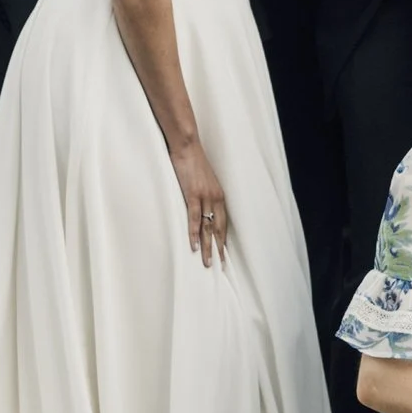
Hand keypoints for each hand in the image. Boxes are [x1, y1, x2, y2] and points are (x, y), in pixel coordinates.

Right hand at [172, 137, 230, 268]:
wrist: (187, 146)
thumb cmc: (193, 163)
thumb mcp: (203, 181)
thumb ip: (204, 195)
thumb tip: (201, 209)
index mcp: (219, 195)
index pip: (223, 222)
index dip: (223, 239)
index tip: (223, 254)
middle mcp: (216, 198)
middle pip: (219, 228)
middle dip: (219, 248)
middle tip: (219, 266)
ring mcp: (205, 197)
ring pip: (208, 227)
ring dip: (208, 247)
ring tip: (207, 263)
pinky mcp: (193, 194)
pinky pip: (194, 218)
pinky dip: (194, 233)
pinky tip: (195, 246)